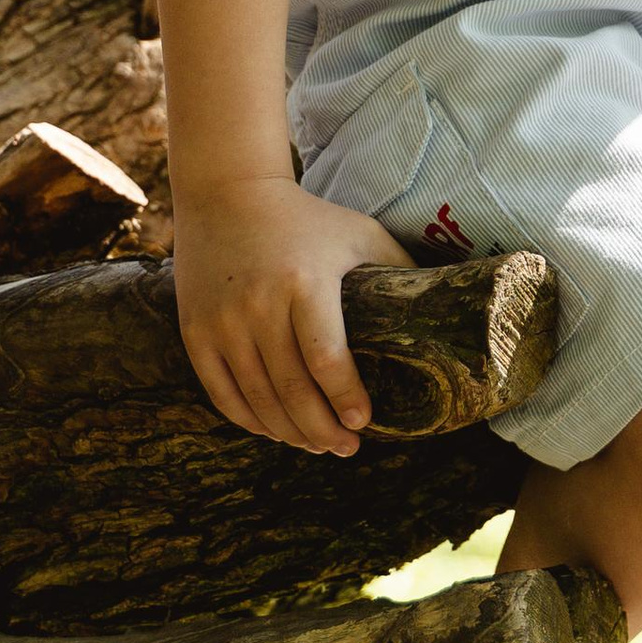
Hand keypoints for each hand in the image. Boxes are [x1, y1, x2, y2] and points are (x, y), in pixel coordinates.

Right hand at [172, 175, 413, 452]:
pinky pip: (223, 394)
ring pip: (258, 400)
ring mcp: (222, 323)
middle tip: (347, 448)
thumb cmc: (306, 219)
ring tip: (318, 445)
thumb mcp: (358, 233)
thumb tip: (445, 304)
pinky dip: (250, 421)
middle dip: (323, 430)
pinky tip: (276, 430)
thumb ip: (399, 267)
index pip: (326, 359)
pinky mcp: (196, 333)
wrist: (227, 194)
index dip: (346, 397)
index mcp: (304, 283)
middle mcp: (259, 306)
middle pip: (292, 390)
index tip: (365, 422)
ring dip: (290, 434)